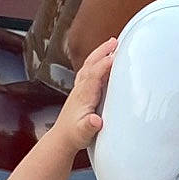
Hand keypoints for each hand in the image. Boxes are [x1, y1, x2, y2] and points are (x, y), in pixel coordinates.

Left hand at [47, 38, 116, 154]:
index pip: (93, 75)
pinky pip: (89, 70)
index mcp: (83, 96)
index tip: (116, 55)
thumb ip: (90, 126)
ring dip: (100, 53)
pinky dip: (97, 61)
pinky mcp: (81, 91)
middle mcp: (80, 89)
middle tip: (115, 41)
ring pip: (89, 65)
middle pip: (90, 64)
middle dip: (102, 51)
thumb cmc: (74, 136)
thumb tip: (96, 120)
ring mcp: (80, 89)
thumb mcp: (83, 134)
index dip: (104, 64)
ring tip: (112, 44)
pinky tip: (103, 60)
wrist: (62, 138)